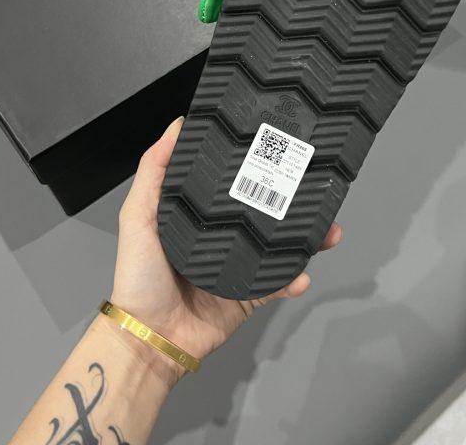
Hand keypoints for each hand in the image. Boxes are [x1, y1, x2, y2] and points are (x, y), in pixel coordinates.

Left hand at [110, 117, 341, 381]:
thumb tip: (176, 126)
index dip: (255, 165)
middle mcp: (223, 236)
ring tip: (327, 230)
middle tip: (316, 187)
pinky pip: (280, 282)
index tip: (278, 147)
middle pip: (265, 211)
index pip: (233, 182)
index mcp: (199, 215)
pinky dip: (295, 279)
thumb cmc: (139, 276)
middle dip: (293, 200)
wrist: (151, 339)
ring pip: (281, 245)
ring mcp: (239, 265)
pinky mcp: (250, 294)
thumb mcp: (138, 215)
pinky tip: (302, 273)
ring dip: (308, 237)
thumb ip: (153, 171)